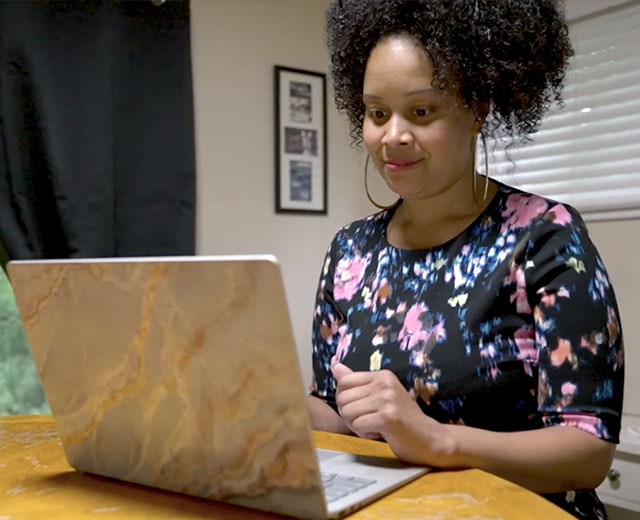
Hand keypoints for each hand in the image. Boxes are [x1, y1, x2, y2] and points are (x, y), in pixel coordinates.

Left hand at [331, 362, 455, 465]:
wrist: (430, 439)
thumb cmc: (402, 420)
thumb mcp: (379, 396)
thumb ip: (356, 382)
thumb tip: (335, 366)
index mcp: (382, 375)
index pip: (344, 381)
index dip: (346, 400)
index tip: (362, 409)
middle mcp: (385, 383)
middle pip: (343, 398)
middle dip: (350, 415)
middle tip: (370, 421)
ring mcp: (387, 399)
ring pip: (348, 412)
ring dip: (357, 426)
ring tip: (376, 426)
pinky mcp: (388, 417)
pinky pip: (358, 425)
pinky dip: (365, 433)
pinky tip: (380, 433)